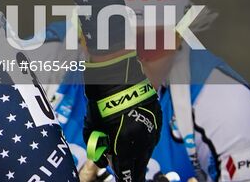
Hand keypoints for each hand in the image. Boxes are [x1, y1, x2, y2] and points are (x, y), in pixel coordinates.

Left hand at [83, 51, 159, 181]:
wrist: (117, 77)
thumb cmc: (100, 102)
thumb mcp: (92, 127)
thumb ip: (98, 147)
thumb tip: (103, 161)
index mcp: (124, 145)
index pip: (125, 171)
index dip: (123, 177)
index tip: (122, 179)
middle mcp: (141, 142)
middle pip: (139, 166)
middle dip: (133, 172)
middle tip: (129, 177)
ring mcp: (151, 132)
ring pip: (147, 153)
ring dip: (139, 158)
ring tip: (133, 163)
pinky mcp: (157, 122)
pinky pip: (151, 139)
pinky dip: (144, 144)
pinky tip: (138, 145)